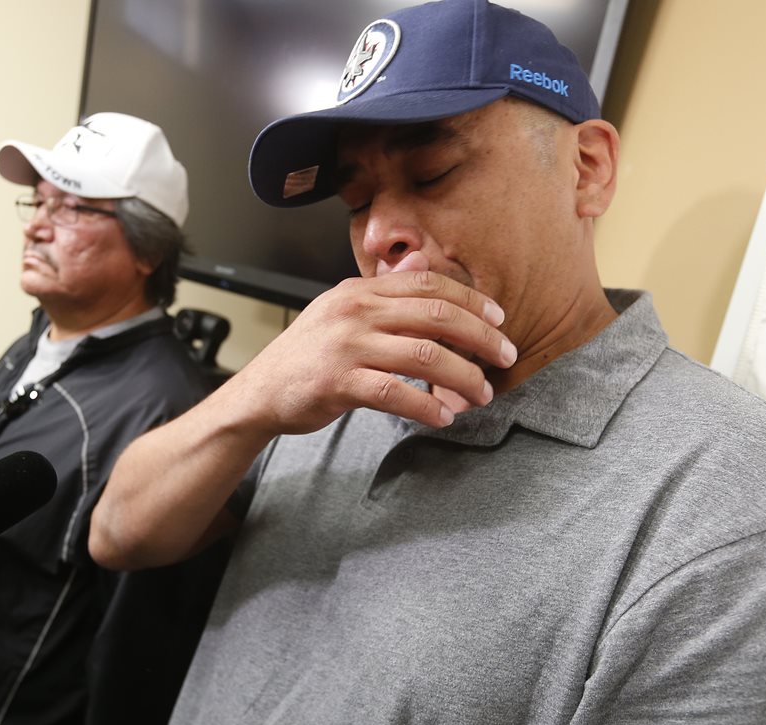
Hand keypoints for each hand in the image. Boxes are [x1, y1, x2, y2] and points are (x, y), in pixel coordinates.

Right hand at [227, 259, 515, 433]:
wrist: (260, 392)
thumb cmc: (305, 356)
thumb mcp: (341, 312)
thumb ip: (383, 293)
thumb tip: (423, 266)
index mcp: (360, 290)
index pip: (429, 285)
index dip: (472, 301)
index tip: (499, 320)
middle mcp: (355, 311)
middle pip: (437, 315)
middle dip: (481, 337)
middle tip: (505, 356)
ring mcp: (347, 346)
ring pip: (424, 355)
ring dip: (463, 376)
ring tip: (481, 393)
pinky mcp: (338, 382)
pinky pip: (396, 392)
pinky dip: (426, 406)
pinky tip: (442, 417)